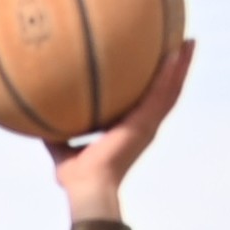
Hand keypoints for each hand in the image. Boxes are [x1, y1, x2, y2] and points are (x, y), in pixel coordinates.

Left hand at [47, 41, 192, 225]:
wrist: (87, 187)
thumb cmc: (76, 178)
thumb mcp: (62, 148)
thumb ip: (55, 133)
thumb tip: (39, 120)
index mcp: (130, 130)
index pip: (147, 102)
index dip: (155, 83)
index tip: (158, 63)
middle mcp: (145, 126)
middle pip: (167, 92)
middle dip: (175, 69)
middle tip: (184, 45)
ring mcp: (148, 125)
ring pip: (171, 90)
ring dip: (181, 66)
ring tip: (190, 42)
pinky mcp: (146, 124)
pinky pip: (162, 94)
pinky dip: (171, 74)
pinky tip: (176, 53)